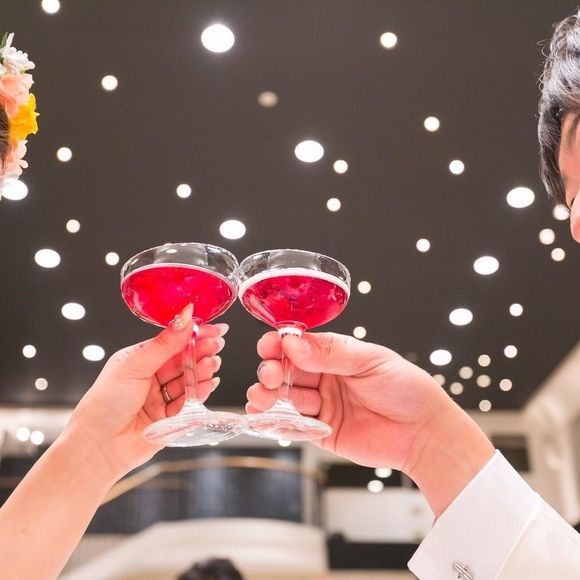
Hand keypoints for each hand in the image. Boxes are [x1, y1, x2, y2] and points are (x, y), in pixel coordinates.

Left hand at [65, 305, 226, 480]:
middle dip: (201, 351)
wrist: (96, 448)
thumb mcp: (135, 366)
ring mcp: (159, 398)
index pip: (170, 341)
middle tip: (217, 344)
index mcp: (138, 359)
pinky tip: (209, 382)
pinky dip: (200, 391)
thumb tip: (185, 317)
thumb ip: (164, 344)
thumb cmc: (104, 404)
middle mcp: (150, 377)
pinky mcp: (168, 418)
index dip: (191, 334)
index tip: (212, 327)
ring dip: (201, 370)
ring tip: (212, 363)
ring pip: (187, 380)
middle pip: (182, 360)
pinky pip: (188, 402)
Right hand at [247, 331, 493, 516]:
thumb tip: (294, 343)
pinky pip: (294, 426)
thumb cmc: (407, 389)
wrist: (426, 433)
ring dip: (268, 396)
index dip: (281, 344)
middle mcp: (324, 378)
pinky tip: (266, 419)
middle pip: (286, 371)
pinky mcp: (322, 432)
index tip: (269, 346)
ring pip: (285, 398)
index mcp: (335, 355)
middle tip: (270, 375)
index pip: (299, 345)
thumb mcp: (371, 361)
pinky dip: (277, 423)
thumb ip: (331, 353)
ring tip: (261, 397)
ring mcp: (322, 405)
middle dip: (272, 370)